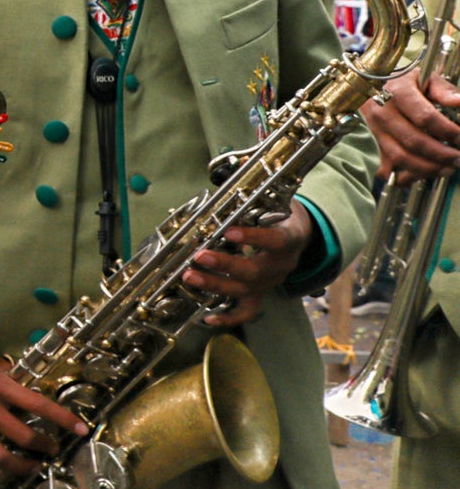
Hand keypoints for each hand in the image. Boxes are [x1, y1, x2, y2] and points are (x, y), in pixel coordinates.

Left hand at [182, 200, 312, 326]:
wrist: (299, 234)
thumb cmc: (280, 213)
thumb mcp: (275, 199)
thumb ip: (254, 192)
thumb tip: (229, 169)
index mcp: (289, 238)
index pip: (276, 240)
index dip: (253, 237)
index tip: (229, 231)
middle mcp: (281, 265)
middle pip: (255, 271)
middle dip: (225, 265)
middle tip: (199, 256)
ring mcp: (270, 283)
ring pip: (246, 291)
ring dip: (216, 285)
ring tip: (190, 276)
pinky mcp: (260, 293)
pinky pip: (246, 311)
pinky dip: (228, 318)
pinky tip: (207, 318)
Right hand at [362, 74, 459, 184]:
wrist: (374, 85)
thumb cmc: (407, 83)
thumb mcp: (426, 79)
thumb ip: (444, 90)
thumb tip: (459, 102)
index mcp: (397, 92)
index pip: (425, 118)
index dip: (448, 131)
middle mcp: (381, 111)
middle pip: (414, 141)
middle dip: (442, 154)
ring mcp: (374, 129)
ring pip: (401, 156)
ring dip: (428, 168)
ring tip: (448, 168)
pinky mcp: (372, 142)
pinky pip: (388, 165)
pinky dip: (408, 174)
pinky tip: (427, 173)